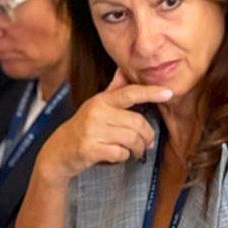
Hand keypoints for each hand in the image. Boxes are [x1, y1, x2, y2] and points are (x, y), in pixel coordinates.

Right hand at [36, 71, 172, 183]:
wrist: (59, 151)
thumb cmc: (84, 127)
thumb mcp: (96, 106)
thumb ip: (113, 90)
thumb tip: (123, 69)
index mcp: (101, 100)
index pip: (130, 93)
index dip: (151, 92)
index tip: (169, 93)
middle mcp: (97, 112)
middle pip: (137, 123)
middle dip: (147, 136)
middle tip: (147, 144)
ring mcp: (92, 130)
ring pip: (131, 140)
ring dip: (138, 149)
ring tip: (135, 152)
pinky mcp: (89, 149)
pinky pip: (120, 154)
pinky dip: (123, 157)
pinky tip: (117, 155)